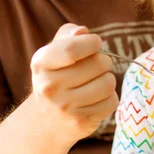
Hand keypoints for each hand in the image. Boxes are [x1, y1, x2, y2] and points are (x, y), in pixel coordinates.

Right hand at [30, 23, 117, 141]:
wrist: (47, 120)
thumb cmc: (57, 76)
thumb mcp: (55, 52)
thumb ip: (68, 35)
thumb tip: (82, 31)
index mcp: (41, 63)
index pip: (72, 49)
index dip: (92, 42)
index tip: (95, 43)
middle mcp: (49, 86)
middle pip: (99, 63)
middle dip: (104, 61)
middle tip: (95, 67)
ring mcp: (64, 107)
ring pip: (108, 82)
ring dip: (108, 79)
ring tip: (96, 82)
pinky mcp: (80, 122)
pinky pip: (112, 101)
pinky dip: (109, 98)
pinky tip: (96, 99)